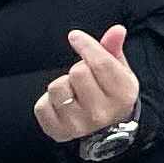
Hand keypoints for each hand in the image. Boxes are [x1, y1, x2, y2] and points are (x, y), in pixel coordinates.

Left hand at [33, 25, 141, 143]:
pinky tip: (61, 104)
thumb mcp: (118, 71)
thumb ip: (114, 48)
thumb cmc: (111, 94)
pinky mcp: (59, 132)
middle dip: (78, 68)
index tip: (75, 36)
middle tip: (85, 77)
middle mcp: (102, 112)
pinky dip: (48, 101)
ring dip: (63, 84)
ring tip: (73, 91)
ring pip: (57, 87)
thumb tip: (117, 30)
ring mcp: (79, 125)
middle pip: (78, 72)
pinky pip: (41, 106)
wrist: (107, 130)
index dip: (86, 45)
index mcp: (122, 94)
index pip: (100, 63)